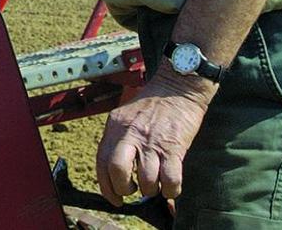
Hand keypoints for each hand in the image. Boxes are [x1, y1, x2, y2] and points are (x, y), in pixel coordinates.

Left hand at [96, 63, 215, 205]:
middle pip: (118, 171)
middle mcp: (132, 133)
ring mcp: (153, 141)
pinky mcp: (175, 147)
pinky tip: (171, 184)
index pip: (102, 162)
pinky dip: (171, 190)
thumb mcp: (127, 113)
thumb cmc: (154, 102)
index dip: (106, 187)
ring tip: (156, 182)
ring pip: (146, 182)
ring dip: (151, 190)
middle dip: (124, 190)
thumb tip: (114, 170)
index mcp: (116, 125)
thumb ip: (118, 137)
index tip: (115, 197)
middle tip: (133, 191)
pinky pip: (171, 181)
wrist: (180, 85)